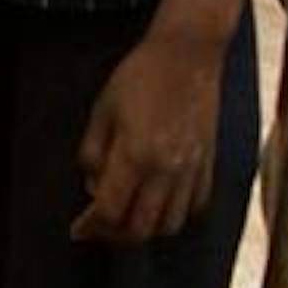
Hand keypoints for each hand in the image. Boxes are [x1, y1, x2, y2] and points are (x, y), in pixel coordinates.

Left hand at [70, 22, 230, 244]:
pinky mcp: (209, 163)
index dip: (90, 227)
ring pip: (170, 224)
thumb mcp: (101, 112)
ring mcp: (192, 170)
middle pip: (140, 228)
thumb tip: (94, 190)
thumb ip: (93, 155)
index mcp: (135, 155)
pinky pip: (195, 207)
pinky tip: (160, 203)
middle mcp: (166, 170)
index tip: (78, 229)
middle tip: (101, 225)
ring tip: (130, 216)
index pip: (110, 211)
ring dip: (146, 228)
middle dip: (115, 234)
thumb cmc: (140, 76)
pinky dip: (175, 214)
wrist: (188, 54)